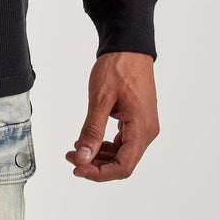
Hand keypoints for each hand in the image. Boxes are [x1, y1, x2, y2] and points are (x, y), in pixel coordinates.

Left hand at [66, 51, 158, 181]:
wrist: (129, 46)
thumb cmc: (117, 68)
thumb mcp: (100, 99)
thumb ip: (92, 130)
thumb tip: (83, 158)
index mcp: (141, 129)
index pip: (123, 166)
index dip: (100, 173)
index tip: (78, 169)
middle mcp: (147, 132)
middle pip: (123, 163)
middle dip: (96, 165)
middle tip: (71, 159)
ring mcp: (144, 126)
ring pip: (122, 153)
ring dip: (99, 155)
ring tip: (76, 150)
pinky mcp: (138, 120)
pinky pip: (123, 141)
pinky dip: (106, 144)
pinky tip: (89, 140)